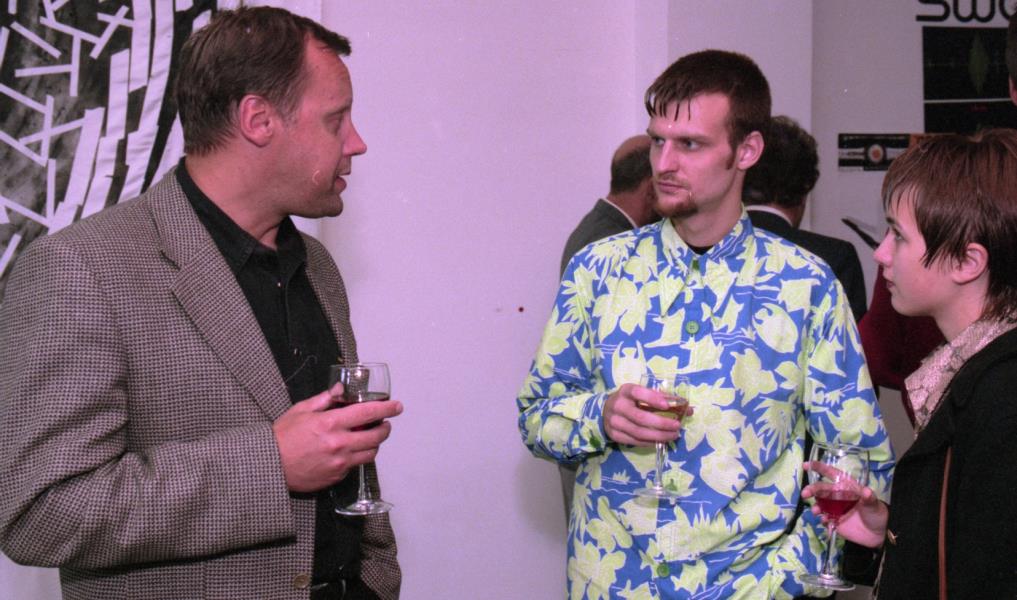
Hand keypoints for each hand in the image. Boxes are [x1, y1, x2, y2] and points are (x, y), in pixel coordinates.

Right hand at [273, 384, 402, 492]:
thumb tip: (341, 390)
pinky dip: (357, 456)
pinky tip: (350, 450)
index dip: (386, 409)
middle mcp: (339, 444)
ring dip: (374, 443)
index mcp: (330, 423)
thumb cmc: (282, 437)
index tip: (396, 406)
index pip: (368, 413)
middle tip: (384, 423)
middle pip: (376, 436)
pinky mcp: (337, 476)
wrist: (270, 466)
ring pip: (371, 453)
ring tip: (369, 436)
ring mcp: (340, 462)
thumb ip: (325, 399)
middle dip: (385, 428)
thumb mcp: (301, 410)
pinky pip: (356, 465)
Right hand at [603, 383, 691, 446]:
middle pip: (640, 417)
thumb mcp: (642, 395)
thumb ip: (663, 399)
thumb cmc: (630, 401)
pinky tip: (661, 440)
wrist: (606, 411)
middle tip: (677, 426)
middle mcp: (618, 405)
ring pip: (639, 432)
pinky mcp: (614, 435)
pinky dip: (651, 442)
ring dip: (659, 436)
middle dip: (661, 423)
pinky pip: (635, 441)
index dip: (652, 398)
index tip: (667, 405)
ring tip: (673, 435)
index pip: (638, 393)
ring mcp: (614, 422)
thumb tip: (688, 409)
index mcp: (626, 391)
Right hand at [802, 460, 887, 547]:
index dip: (820, 468)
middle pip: (821, 489)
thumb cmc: (878, 513)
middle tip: (805, 494)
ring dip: (816, 506)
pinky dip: (823, 520)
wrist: (880, 534)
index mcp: (847, 487)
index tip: (807, 465)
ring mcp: (835, 509)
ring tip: (816, 511)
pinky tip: (826, 522)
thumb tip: (866, 491)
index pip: (832, 474)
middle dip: (811, 489)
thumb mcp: (875, 504)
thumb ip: (869, 498)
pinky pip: (824, 519)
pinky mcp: (835, 522)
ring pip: (820, 504)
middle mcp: (838, 497)